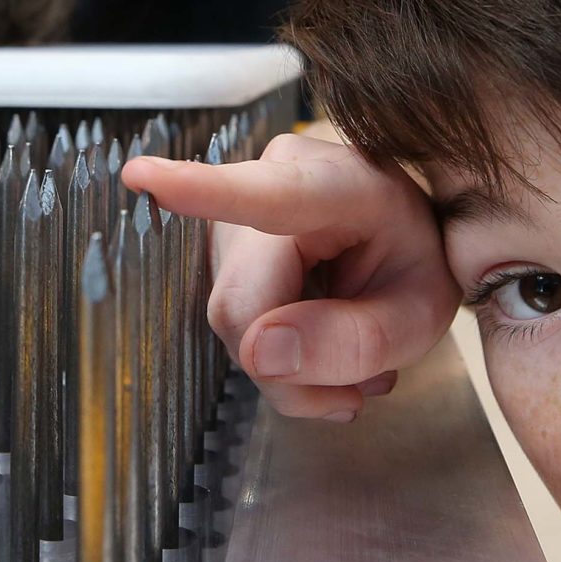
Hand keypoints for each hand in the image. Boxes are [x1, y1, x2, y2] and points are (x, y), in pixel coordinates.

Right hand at [120, 132, 458, 421]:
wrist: (404, 235)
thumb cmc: (417, 262)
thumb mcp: (418, 314)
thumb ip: (352, 340)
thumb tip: (257, 356)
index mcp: (341, 184)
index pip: (267, 194)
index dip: (201, 189)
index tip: (142, 175)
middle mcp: (273, 178)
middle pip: (243, 307)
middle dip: (292, 368)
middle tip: (356, 386)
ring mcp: (238, 208)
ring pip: (233, 323)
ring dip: (288, 365)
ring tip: (347, 354)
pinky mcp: (221, 240)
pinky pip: (230, 321)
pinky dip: (274, 354)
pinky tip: (317, 343)